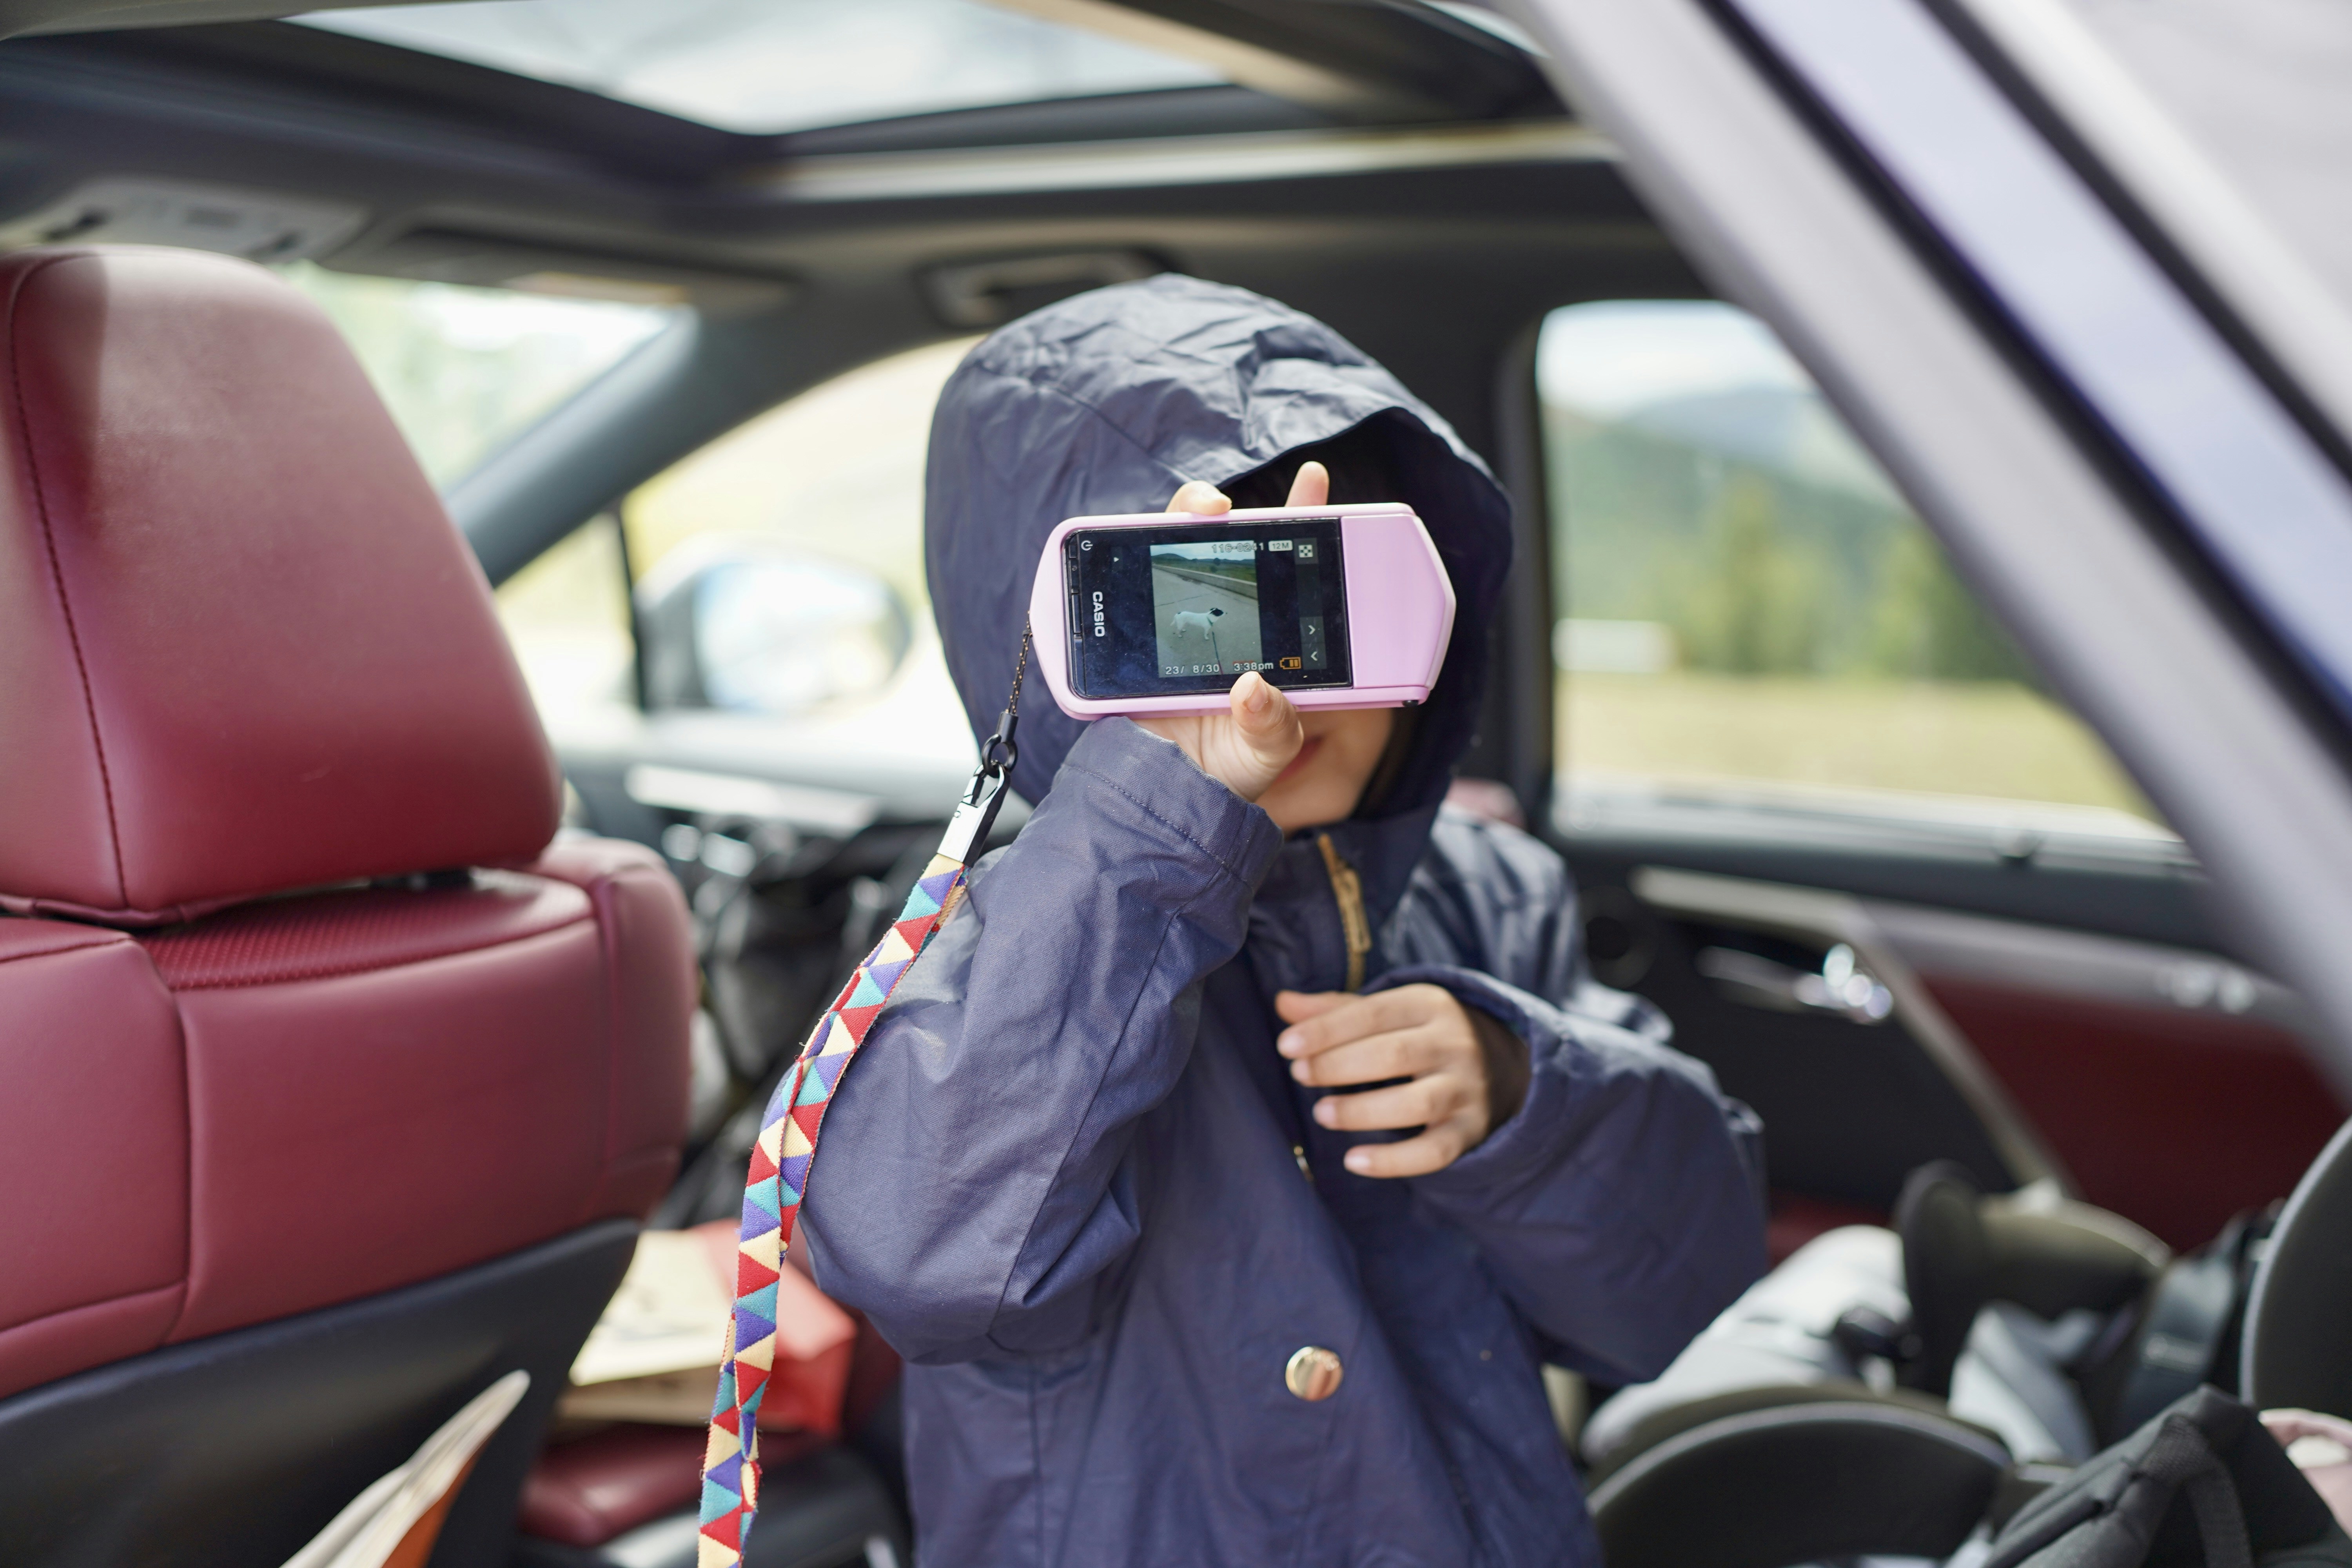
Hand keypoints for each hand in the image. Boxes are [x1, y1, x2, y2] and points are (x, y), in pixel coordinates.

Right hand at [1135, 464, 1326, 802]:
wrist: (1168, 793)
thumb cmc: (1227, 772)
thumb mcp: (1268, 750)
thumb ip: (1272, 724)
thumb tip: (1256, 690)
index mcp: (1270, 640)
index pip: (1289, 570)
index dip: (1303, 520)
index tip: (1314, 480)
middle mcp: (1227, 620)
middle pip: (1233, 548)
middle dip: (1238, 512)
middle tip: (1235, 504)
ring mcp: (1180, 621)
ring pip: (1181, 551)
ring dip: (1188, 519)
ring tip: (1203, 511)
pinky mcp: (1139, 632)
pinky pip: (1135, 589)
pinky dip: (1132, 563)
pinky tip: (1137, 547)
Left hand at [1275, 984, 1531, 1176]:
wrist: (1501, 1066)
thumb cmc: (1421, 1035)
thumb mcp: (1388, 1012)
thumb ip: (1336, 1010)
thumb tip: (1283, 1002)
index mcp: (1429, 1005)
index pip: (1372, 1013)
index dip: (1326, 1030)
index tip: (1286, 1046)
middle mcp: (1454, 1044)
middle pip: (1393, 1054)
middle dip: (1338, 1066)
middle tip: (1300, 1075)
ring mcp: (1466, 1089)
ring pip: (1415, 1104)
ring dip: (1361, 1111)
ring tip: (1321, 1113)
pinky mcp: (1469, 1131)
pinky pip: (1434, 1152)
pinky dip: (1393, 1162)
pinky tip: (1354, 1160)